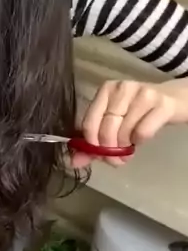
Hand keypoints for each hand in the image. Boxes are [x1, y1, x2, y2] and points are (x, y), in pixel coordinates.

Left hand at [72, 79, 187, 168]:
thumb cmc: (141, 112)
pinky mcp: (162, 104)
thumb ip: (94, 142)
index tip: (98, 155)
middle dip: (109, 150)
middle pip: (106, 129)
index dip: (92, 144)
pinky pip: (142, 133)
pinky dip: (140, 142)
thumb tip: (74, 162)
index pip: (89, 122)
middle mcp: (123, 88)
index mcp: (107, 90)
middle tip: (117, 159)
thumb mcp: (117, 122)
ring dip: (125, 148)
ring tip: (130, 149)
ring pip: (124, 132)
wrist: (175, 99)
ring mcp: (143, 94)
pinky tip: (142, 139)